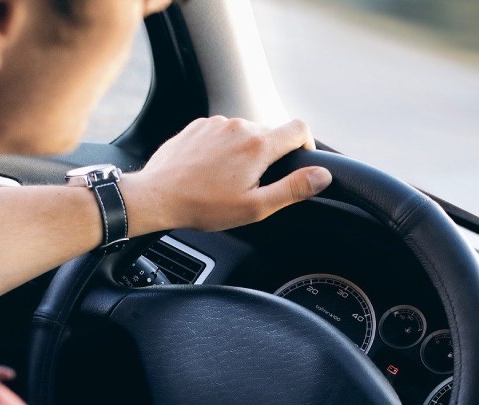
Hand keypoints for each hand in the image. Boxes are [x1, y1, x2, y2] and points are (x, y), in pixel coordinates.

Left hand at [119, 116, 332, 234]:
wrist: (156, 196)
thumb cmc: (203, 206)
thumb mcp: (255, 206)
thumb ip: (293, 189)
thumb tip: (322, 176)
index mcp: (258, 145)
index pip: (299, 129)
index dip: (306, 145)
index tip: (299, 162)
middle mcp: (239, 126)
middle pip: (270, 133)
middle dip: (269, 156)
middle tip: (253, 185)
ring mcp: (216, 123)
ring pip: (245, 133)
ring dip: (244, 152)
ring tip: (227, 180)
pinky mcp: (198, 126)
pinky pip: (221, 132)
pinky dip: (223, 148)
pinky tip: (210, 170)